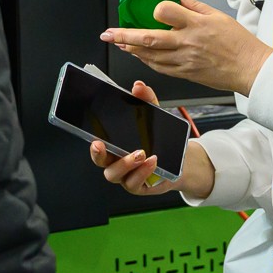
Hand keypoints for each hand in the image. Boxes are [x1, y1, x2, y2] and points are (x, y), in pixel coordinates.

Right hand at [87, 81, 216, 199]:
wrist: (180, 162)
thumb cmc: (159, 141)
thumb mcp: (155, 117)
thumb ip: (146, 101)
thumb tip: (138, 87)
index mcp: (115, 145)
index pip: (98, 144)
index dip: (92, 141)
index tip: (94, 138)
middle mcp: (116, 161)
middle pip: (100, 161)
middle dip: (98, 154)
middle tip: (101, 145)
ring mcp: (126, 176)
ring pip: (114, 174)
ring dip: (124, 163)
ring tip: (140, 153)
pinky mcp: (138, 186)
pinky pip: (133, 183)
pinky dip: (142, 172)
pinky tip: (152, 161)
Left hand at [101, 0, 272, 95]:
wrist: (250, 68)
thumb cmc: (238, 43)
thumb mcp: (217, 15)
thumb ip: (191, 3)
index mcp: (196, 25)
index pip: (166, 13)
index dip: (156, 10)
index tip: (150, 9)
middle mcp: (187, 43)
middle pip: (149, 39)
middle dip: (124, 36)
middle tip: (109, 33)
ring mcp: (184, 61)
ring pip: (150, 56)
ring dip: (131, 50)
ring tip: (119, 43)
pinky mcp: (185, 74)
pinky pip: (160, 68)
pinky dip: (147, 61)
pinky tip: (139, 56)